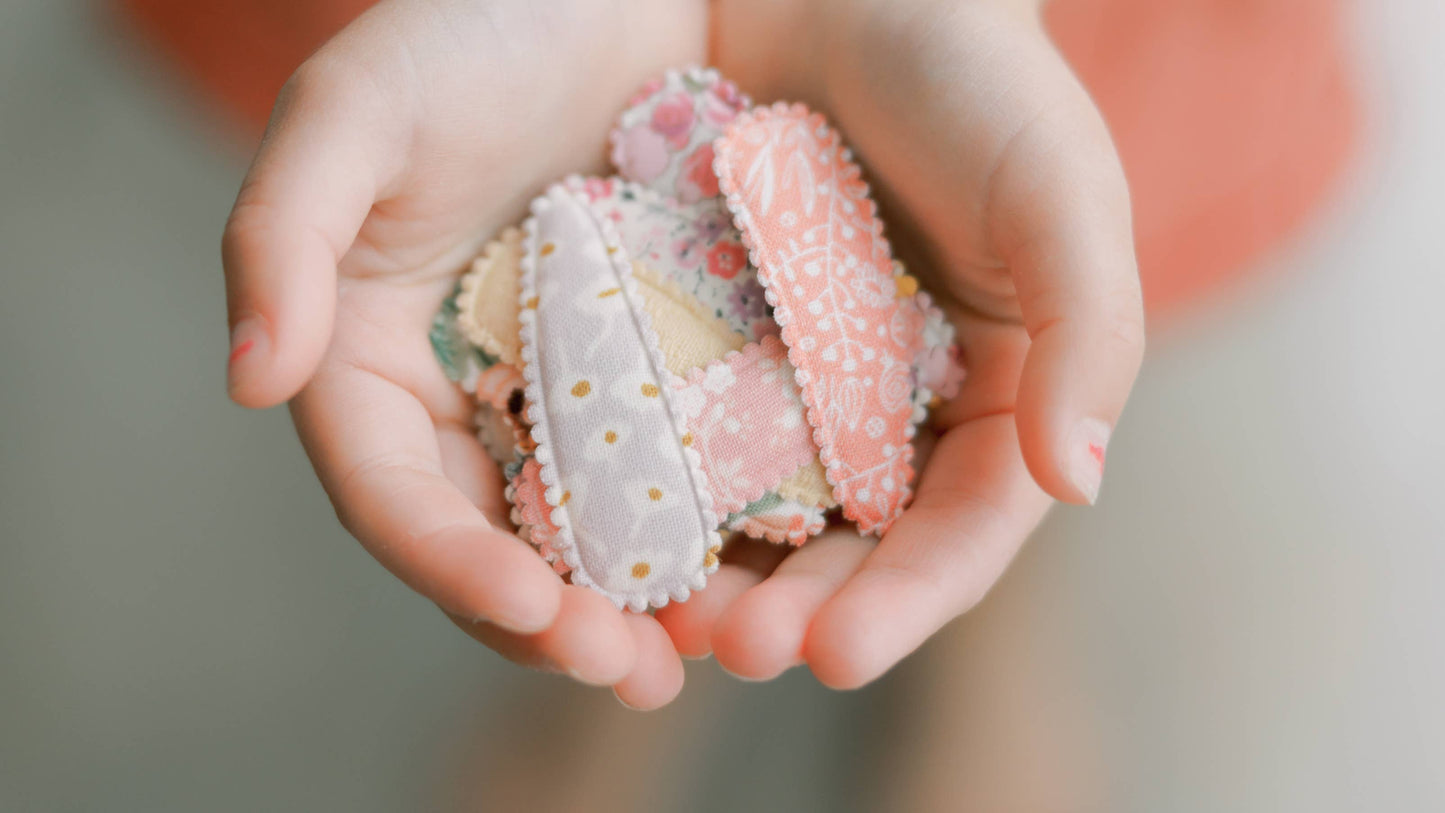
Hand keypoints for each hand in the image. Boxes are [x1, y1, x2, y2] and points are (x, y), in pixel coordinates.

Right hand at [221, 0, 709, 708]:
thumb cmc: (474, 27)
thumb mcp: (355, 109)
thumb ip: (279, 236)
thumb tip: (250, 383)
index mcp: (374, 362)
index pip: (393, 493)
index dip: (448, 560)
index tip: (528, 605)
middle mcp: (468, 397)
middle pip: (495, 539)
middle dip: (553, 617)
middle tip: (632, 669)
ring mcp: (565, 393)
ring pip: (589, 527)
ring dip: (637, 602)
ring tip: (700, 653)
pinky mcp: (658, 371)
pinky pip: (680, 466)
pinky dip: (706, 525)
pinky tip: (761, 563)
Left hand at [655, 0, 1144, 686]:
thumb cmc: (974, 75)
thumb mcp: (1058, 188)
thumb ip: (1092, 333)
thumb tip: (1082, 481)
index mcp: (993, 396)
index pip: (963, 529)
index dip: (908, 600)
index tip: (837, 656)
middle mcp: (892, 409)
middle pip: (851, 544)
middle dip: (796, 609)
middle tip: (730, 649)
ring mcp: (794, 382)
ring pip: (755, 507)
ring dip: (710, 573)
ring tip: (656, 619)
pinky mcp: (706, 339)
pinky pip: (676, 425)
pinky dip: (651, 482)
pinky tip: (603, 520)